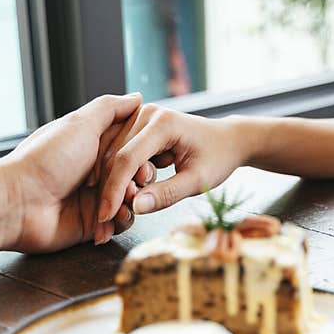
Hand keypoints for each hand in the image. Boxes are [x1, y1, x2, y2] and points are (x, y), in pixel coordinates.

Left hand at [0, 93, 154, 252]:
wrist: (17, 202)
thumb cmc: (44, 161)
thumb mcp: (80, 124)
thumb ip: (110, 109)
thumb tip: (136, 97)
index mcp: (93, 145)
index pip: (132, 145)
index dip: (143, 151)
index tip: (151, 155)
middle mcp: (95, 170)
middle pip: (135, 174)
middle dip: (141, 179)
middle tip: (137, 181)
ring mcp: (95, 197)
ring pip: (131, 200)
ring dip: (133, 201)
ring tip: (127, 201)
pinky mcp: (93, 222)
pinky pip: (118, 223)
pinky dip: (120, 221)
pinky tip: (113, 218)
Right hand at [93, 105, 248, 223]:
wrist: (228, 140)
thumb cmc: (218, 158)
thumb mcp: (198, 181)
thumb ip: (167, 194)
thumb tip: (136, 207)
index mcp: (163, 123)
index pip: (128, 159)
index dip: (114, 190)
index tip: (106, 216)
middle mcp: (147, 114)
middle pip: (114, 156)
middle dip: (111, 189)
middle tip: (113, 219)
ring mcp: (140, 117)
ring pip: (112, 155)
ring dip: (114, 184)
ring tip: (127, 205)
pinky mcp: (137, 125)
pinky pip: (119, 153)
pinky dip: (119, 176)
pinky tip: (129, 192)